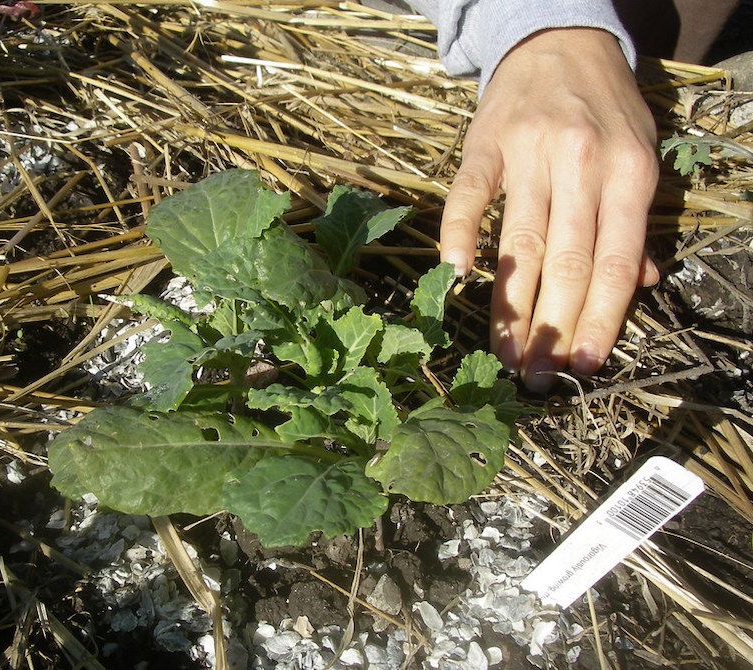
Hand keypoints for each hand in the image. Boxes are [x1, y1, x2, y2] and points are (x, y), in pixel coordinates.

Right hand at [439, 28, 659, 392]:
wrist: (558, 40)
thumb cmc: (604, 108)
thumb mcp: (639, 156)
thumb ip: (636, 222)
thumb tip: (643, 285)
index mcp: (628, 173)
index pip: (615, 263)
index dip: (600, 319)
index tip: (584, 367)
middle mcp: (582, 164)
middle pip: (565, 263)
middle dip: (552, 328)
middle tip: (536, 378)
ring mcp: (528, 152)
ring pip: (518, 243)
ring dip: (509, 306)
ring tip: (504, 354)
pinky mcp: (483, 143)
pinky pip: (469, 195)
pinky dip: (460, 235)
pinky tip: (455, 277)